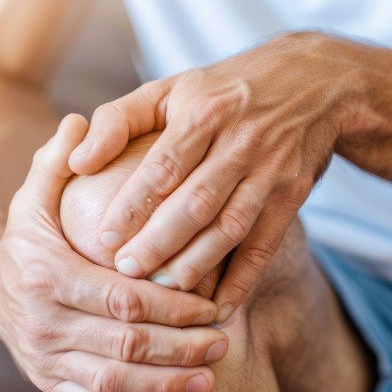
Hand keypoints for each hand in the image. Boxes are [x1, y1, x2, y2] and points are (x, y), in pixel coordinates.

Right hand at [0, 115, 228, 391]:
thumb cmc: (36, 236)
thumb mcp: (38, 197)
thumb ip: (59, 164)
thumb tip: (81, 125)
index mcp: (46, 276)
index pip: (121, 298)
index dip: (170, 308)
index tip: (212, 306)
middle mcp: (43, 324)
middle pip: (124, 344)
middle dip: (179, 348)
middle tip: (223, 344)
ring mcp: (45, 359)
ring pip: (112, 380)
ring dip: (165, 385)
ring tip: (210, 380)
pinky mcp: (50, 385)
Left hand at [67, 32, 347, 322]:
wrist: (316, 84)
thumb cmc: (225, 89)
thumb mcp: (171, 88)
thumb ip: (117, 120)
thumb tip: (75, 162)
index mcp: (205, 110)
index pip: (165, 165)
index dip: (134, 204)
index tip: (103, 238)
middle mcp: (242, 142)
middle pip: (197, 202)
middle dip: (160, 242)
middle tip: (125, 272)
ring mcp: (272, 172)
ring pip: (231, 228)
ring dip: (197, 265)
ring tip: (163, 292)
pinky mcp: (294, 196)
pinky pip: (265, 245)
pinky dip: (243, 280)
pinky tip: (218, 307)